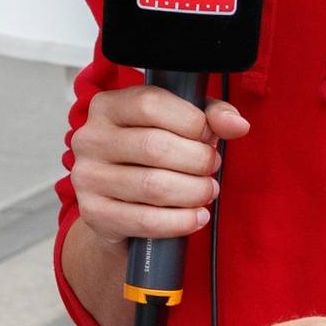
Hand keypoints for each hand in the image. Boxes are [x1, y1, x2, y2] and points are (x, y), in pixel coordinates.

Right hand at [69, 85, 248, 242]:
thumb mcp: (177, 126)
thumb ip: (209, 116)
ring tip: (208, 191)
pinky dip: (180, 221)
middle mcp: (89, 139)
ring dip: (193, 192)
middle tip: (212, 167)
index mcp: (107, 106)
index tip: (208, 135)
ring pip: (153, 186)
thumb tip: (237, 124)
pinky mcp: (94, 214)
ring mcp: (88, 178)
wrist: (116, 205)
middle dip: (197, 160)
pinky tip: (196, 217)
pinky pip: (145, 221)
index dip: (191, 121)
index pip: (150, 104)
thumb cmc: (149, 157)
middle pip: (154, 146)